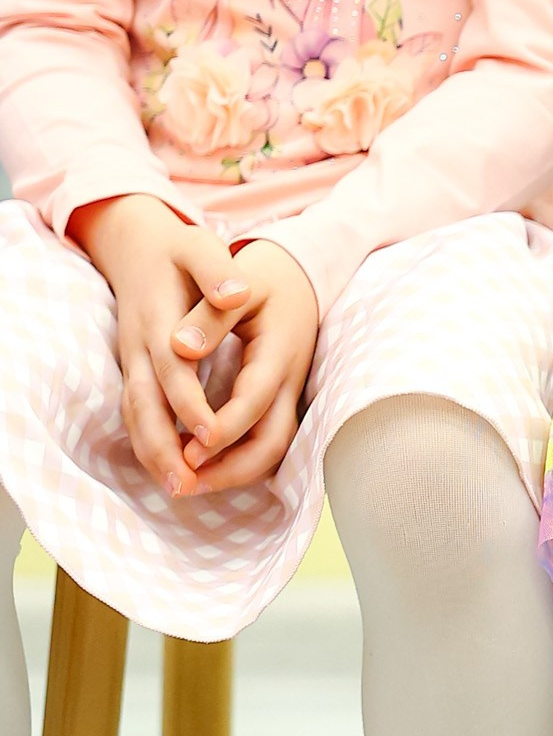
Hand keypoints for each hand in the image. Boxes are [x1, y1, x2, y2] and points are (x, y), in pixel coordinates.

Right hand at [69, 194, 260, 498]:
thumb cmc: (176, 249)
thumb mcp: (198, 246)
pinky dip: (149, 442)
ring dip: (154, 454)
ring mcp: (132, 360)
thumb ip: (216, 270)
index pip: (173, 371)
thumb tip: (236, 293)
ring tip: (181, 489)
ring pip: (135, 416)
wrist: (135, 246)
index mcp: (159, 320)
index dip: (190, 404)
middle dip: (163, 448)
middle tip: (187, 486)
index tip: (212, 435)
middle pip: (144, 405)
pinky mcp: (134, 370)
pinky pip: (136, 413)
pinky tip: (171, 467)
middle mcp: (140, 347)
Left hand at [165, 238, 319, 494]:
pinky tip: (202, 465)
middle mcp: (289, 381)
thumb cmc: (264, 279)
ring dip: (232, 473)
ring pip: (273, 451)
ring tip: (187, 484)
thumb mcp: (240, 283)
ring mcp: (289, 395)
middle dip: (230, 471)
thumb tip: (179, 347)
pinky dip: (236, 462)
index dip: (223, 430)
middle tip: (184, 484)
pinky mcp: (282, 402)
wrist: (299, 278)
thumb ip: (210, 314)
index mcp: (278, 352)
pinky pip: (265, 443)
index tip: (186, 451)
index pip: (255, 402)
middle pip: (272, 443)